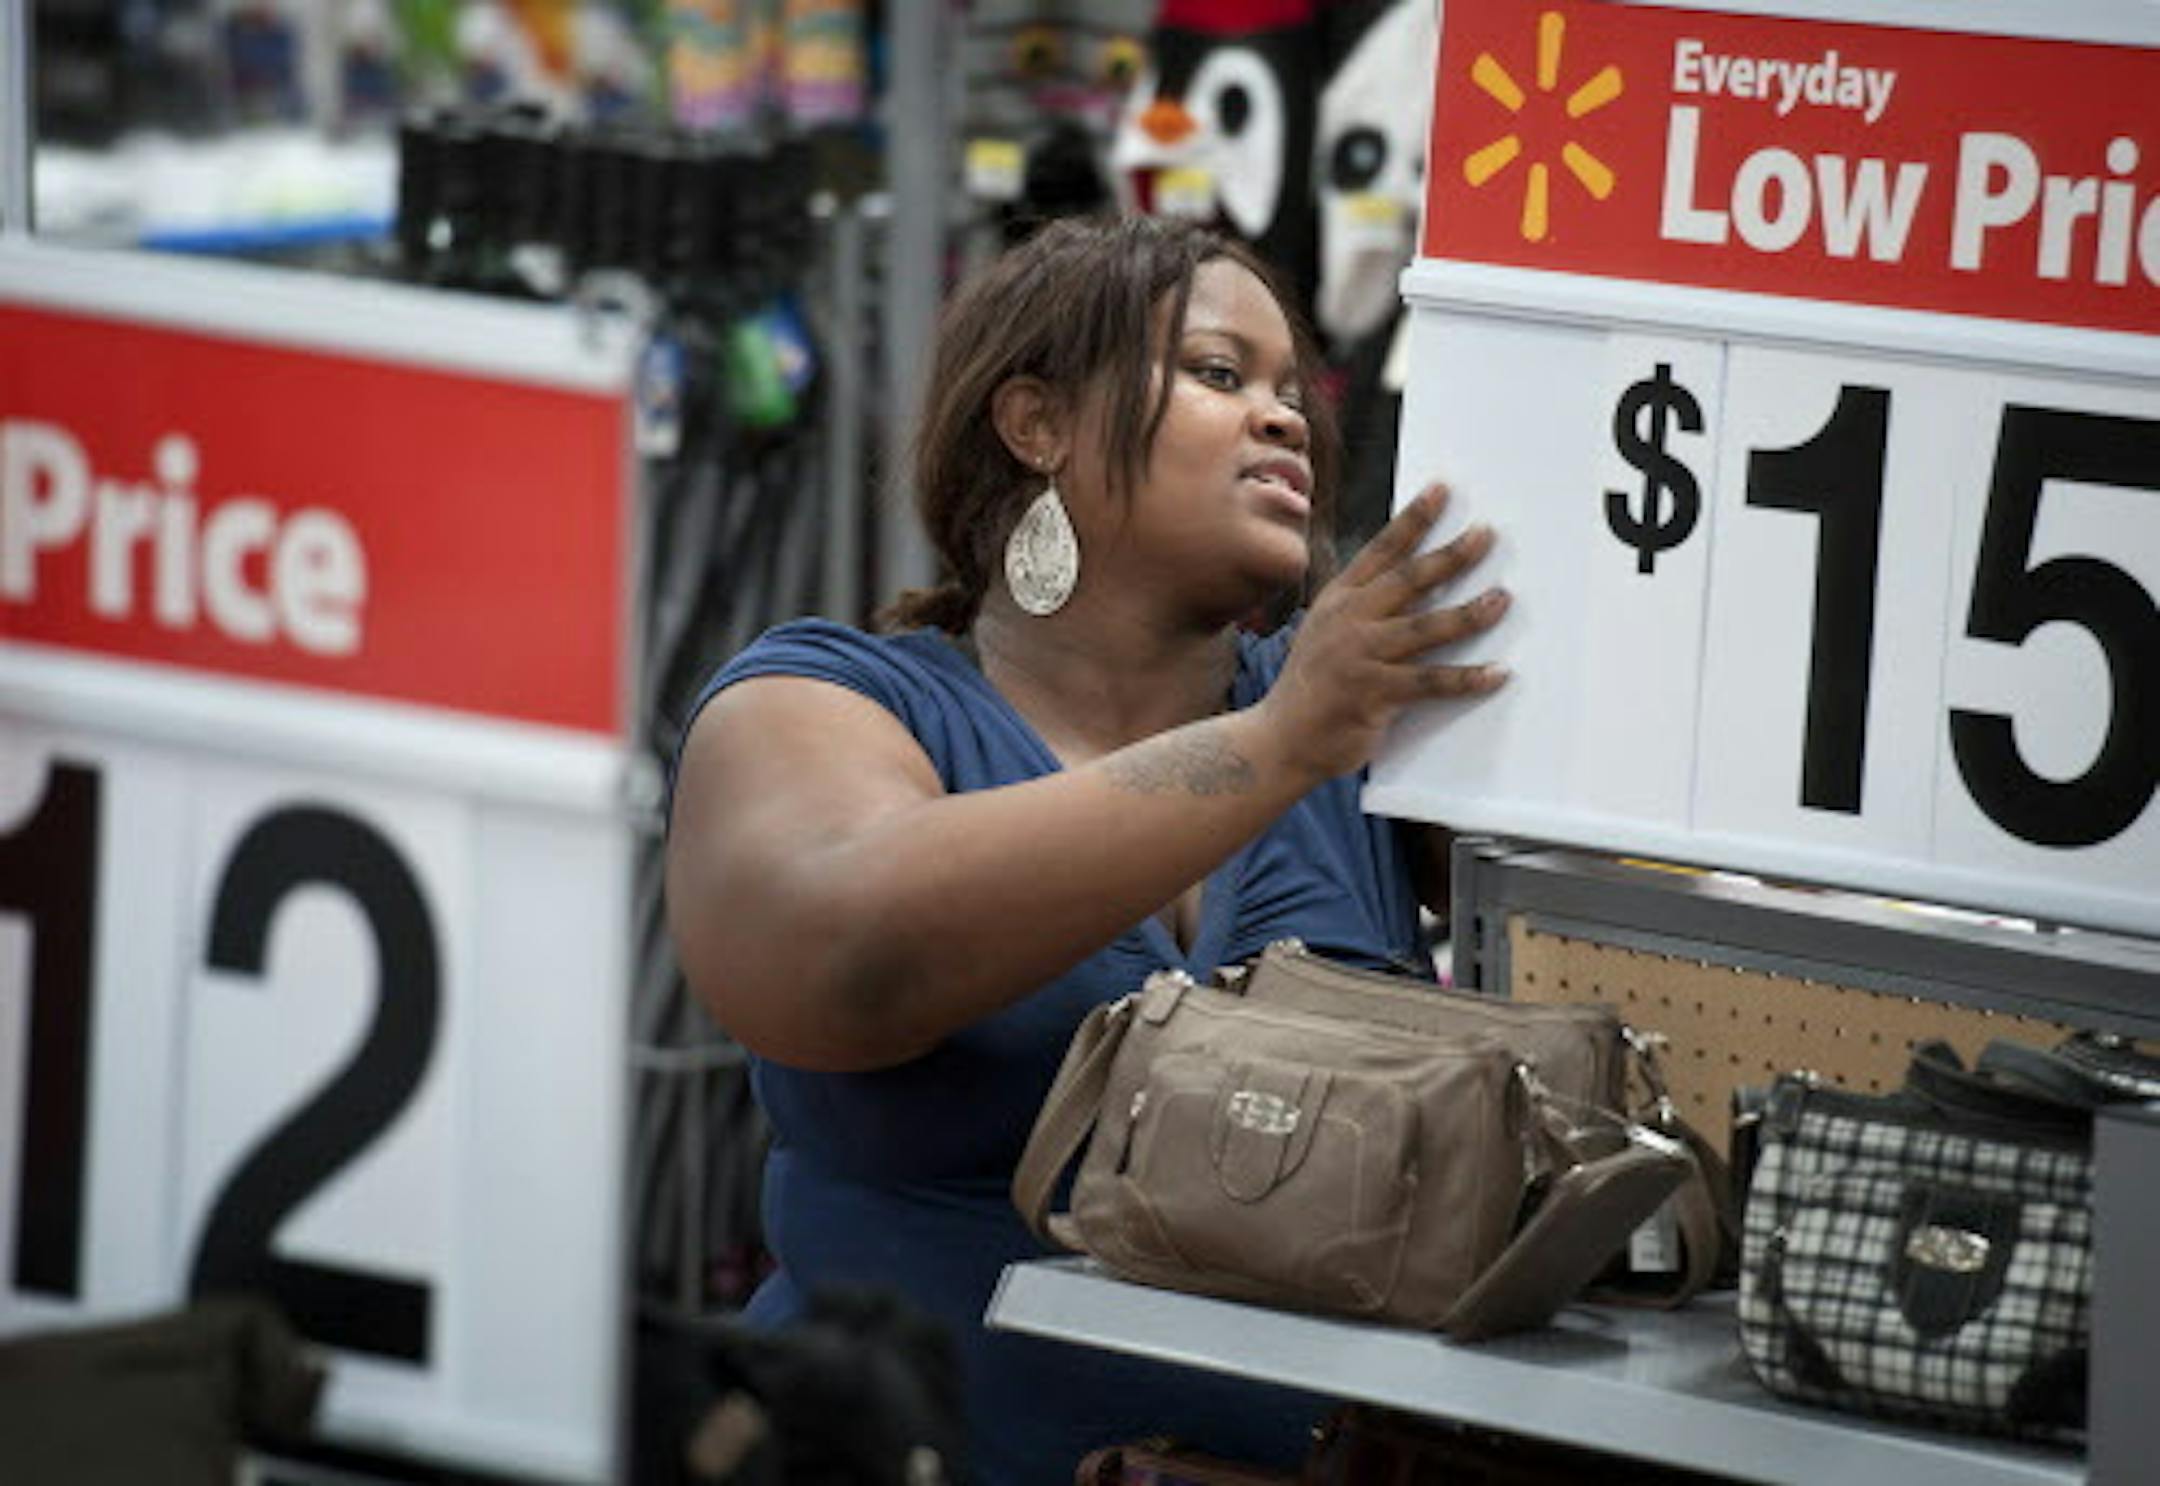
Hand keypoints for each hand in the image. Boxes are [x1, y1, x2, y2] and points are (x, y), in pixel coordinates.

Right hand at [1260, 483, 1509, 781]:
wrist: (1280, 739)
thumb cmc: (1310, 688)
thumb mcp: (1325, 633)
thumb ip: (1362, 609)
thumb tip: (1415, 586)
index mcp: (1338, 601)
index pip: (1381, 550)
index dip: (1413, 519)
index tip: (1442, 491)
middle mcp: (1348, 620)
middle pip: (1409, 579)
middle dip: (1451, 554)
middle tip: (1485, 535)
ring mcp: (1360, 656)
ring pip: (1426, 627)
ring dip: (1469, 612)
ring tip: (1502, 598)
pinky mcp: (1374, 694)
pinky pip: (1431, 682)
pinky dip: (1466, 678)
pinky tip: (1496, 673)